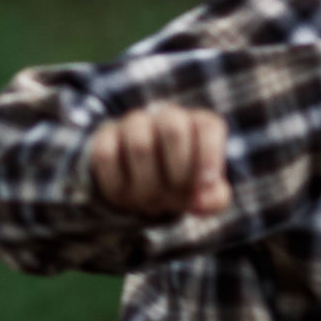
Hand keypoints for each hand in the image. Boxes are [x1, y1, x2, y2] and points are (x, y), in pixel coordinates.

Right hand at [90, 102, 230, 217]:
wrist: (145, 180)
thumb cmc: (184, 182)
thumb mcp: (205, 194)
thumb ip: (215, 199)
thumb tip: (201, 203)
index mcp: (200, 125)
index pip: (208, 127)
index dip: (209, 156)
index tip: (205, 185)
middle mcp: (169, 116)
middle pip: (173, 128)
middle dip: (176, 172)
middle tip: (175, 199)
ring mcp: (135, 123)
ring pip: (140, 144)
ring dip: (147, 185)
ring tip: (152, 204)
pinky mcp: (107, 136)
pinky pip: (106, 155)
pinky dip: (117, 185)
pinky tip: (127, 199)